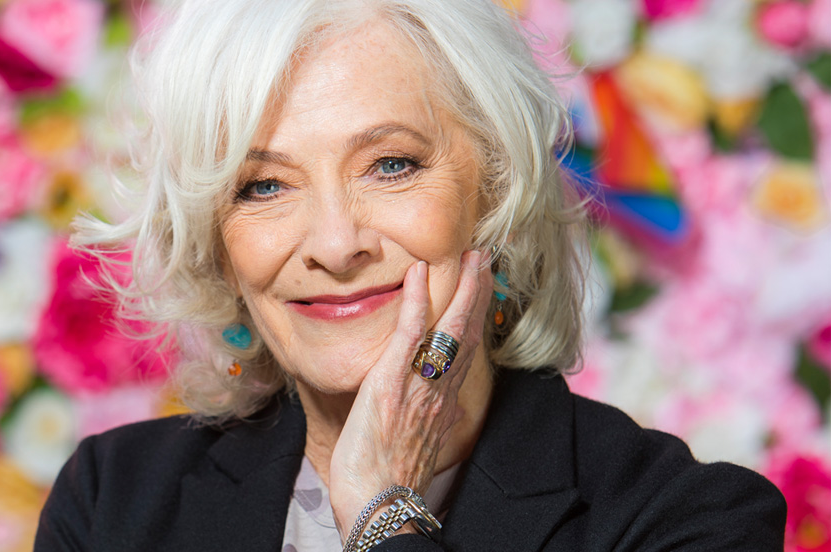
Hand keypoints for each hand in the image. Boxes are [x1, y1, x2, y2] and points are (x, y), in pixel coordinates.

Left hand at [329, 249, 493, 539]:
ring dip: (461, 286)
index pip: (468, 347)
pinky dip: (415, 300)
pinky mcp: (392, 382)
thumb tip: (451, 409)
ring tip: (471, 254)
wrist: (378, 503)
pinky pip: (409, 334)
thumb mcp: (422, 442)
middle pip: (468, 329)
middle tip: (485, 255)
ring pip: (449, 326)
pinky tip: (416, 273)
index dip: (478, 313)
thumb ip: (437, 417)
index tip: (484, 284)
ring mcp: (419, 383)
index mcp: (445, 400)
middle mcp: (440, 388)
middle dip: (479, 290)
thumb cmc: (389, 476)